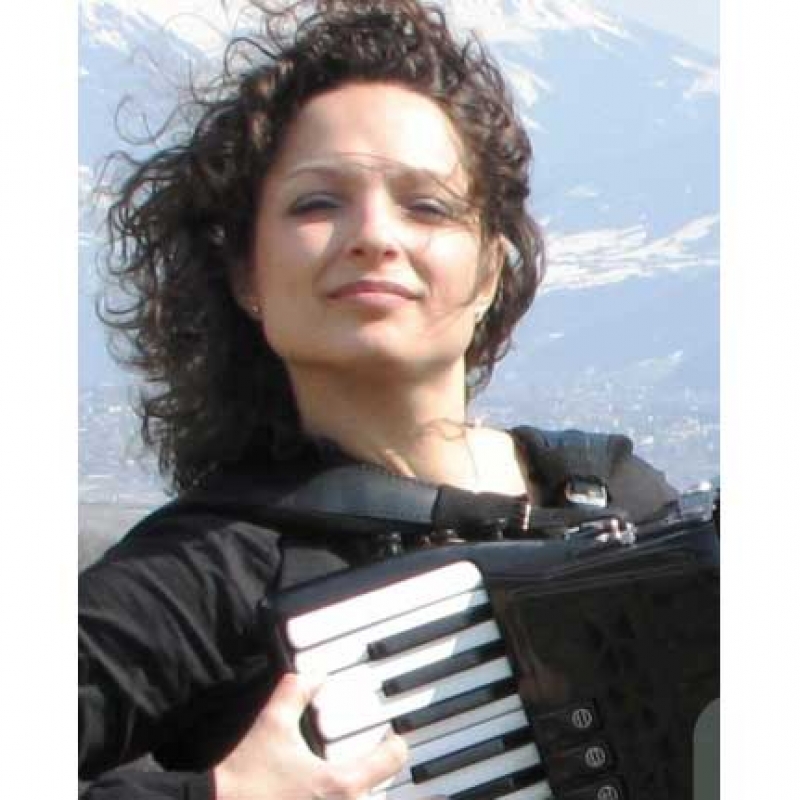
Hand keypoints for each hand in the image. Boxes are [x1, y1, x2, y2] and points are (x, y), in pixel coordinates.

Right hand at [213, 672, 407, 799]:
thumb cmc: (246, 777)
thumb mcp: (272, 724)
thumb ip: (295, 692)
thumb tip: (313, 672)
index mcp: (340, 783)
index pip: (391, 761)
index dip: (397, 746)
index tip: (394, 740)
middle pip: (394, 799)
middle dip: (413, 791)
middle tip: (425, 782)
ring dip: (385, 797)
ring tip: (419, 795)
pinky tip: (360, 798)